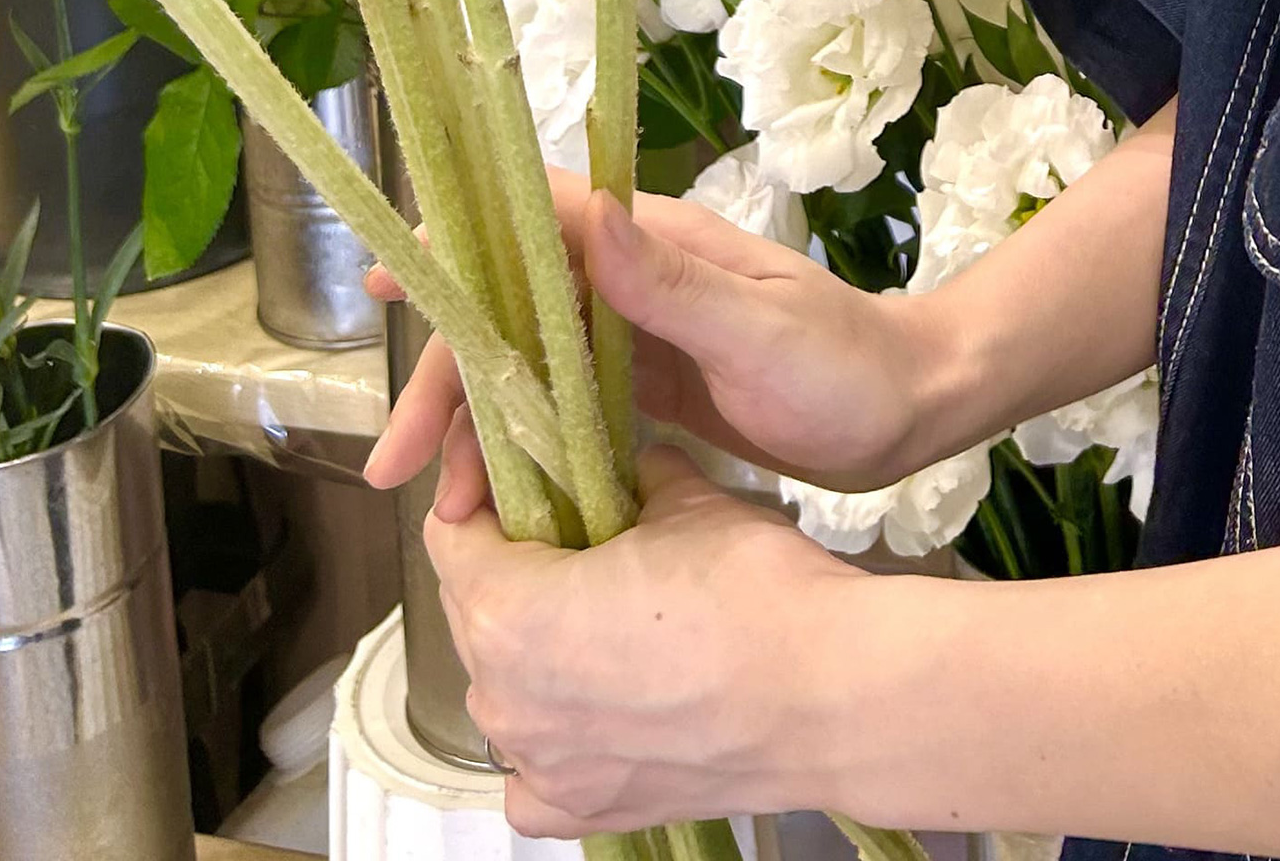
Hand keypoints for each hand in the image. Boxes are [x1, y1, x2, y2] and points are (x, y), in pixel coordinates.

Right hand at [365, 177, 941, 499]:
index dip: (459, 250)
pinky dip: (521, 447)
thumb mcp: (762, 329)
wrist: (909, 410)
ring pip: (527, 363)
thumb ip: (674, 284)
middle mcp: (634, 278)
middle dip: (448, 378)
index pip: (538, 223)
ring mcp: (638, 333)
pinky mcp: (648, 385)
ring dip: (476, 424)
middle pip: (512, 310)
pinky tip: (494, 498)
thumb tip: (595, 219)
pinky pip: (562, 407)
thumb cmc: (846, 366)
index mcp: (656, 243)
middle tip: (401, 463)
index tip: (390, 288)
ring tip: (441, 503)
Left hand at [424, 415, 869, 840]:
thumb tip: (635, 471)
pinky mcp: (584, 808)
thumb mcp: (689, 500)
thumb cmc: (753, 592)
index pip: (451, 532)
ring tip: (605, 617)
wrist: (827, 694)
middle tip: (578, 534)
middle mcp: (503, 699)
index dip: (483, 492)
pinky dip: (554, 740)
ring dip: (535, 648)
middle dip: (513, 565)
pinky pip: (534, 773)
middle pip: (471, 609)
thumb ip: (637, 479)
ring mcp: (541, 764)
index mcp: (507, 611)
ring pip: (503, 687)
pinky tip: (597, 709)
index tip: (520, 475)